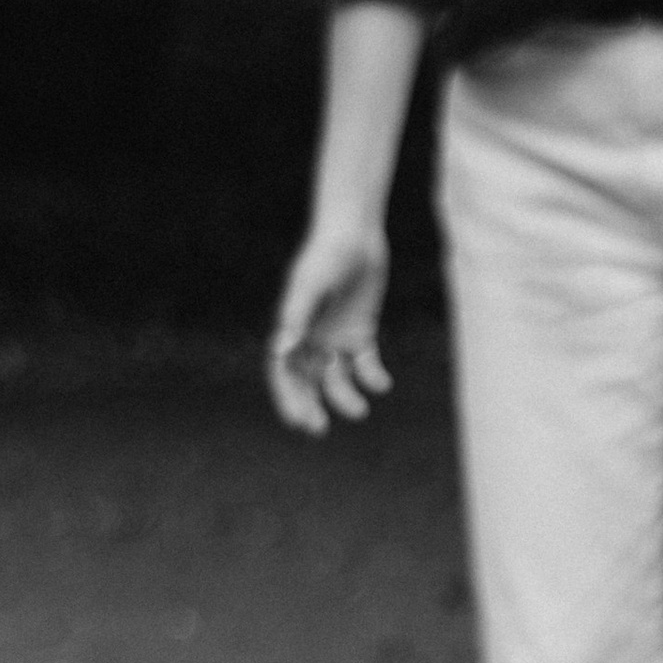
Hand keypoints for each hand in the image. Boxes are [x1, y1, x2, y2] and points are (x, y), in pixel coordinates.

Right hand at [269, 225, 391, 436]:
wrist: (355, 234)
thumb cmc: (326, 255)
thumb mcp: (310, 285)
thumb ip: (296, 317)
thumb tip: (280, 351)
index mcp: (292, 329)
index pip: (282, 372)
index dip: (287, 398)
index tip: (300, 420)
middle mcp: (310, 337)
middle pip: (306, 381)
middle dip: (310, 406)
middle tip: (317, 429)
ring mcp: (335, 336)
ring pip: (336, 378)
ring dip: (345, 397)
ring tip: (360, 410)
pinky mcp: (360, 332)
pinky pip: (364, 364)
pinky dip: (372, 377)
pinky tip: (382, 383)